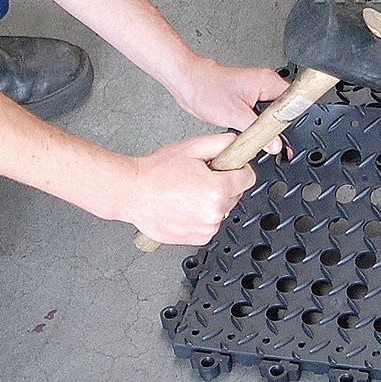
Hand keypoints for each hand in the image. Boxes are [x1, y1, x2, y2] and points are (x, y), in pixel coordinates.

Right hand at [122, 132, 255, 245]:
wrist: (132, 192)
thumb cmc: (157, 171)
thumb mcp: (193, 147)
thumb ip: (223, 143)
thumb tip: (239, 145)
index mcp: (217, 190)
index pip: (248, 178)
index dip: (237, 169)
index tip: (227, 167)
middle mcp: (213, 212)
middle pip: (236, 194)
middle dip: (223, 184)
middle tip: (200, 177)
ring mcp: (205, 228)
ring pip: (223, 209)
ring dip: (212, 200)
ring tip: (188, 191)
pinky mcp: (196, 238)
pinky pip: (210, 223)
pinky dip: (202, 215)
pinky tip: (185, 205)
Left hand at [168, 55, 288, 153]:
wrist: (188, 82)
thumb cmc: (206, 89)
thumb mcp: (234, 115)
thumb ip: (258, 131)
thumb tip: (275, 145)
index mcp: (268, 81)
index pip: (294, 102)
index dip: (294, 123)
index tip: (290, 140)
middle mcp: (267, 83)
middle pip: (286, 109)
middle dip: (282, 128)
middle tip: (276, 144)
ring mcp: (259, 89)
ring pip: (275, 112)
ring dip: (270, 127)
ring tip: (264, 139)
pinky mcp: (250, 96)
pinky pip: (264, 112)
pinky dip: (261, 124)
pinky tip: (254, 132)